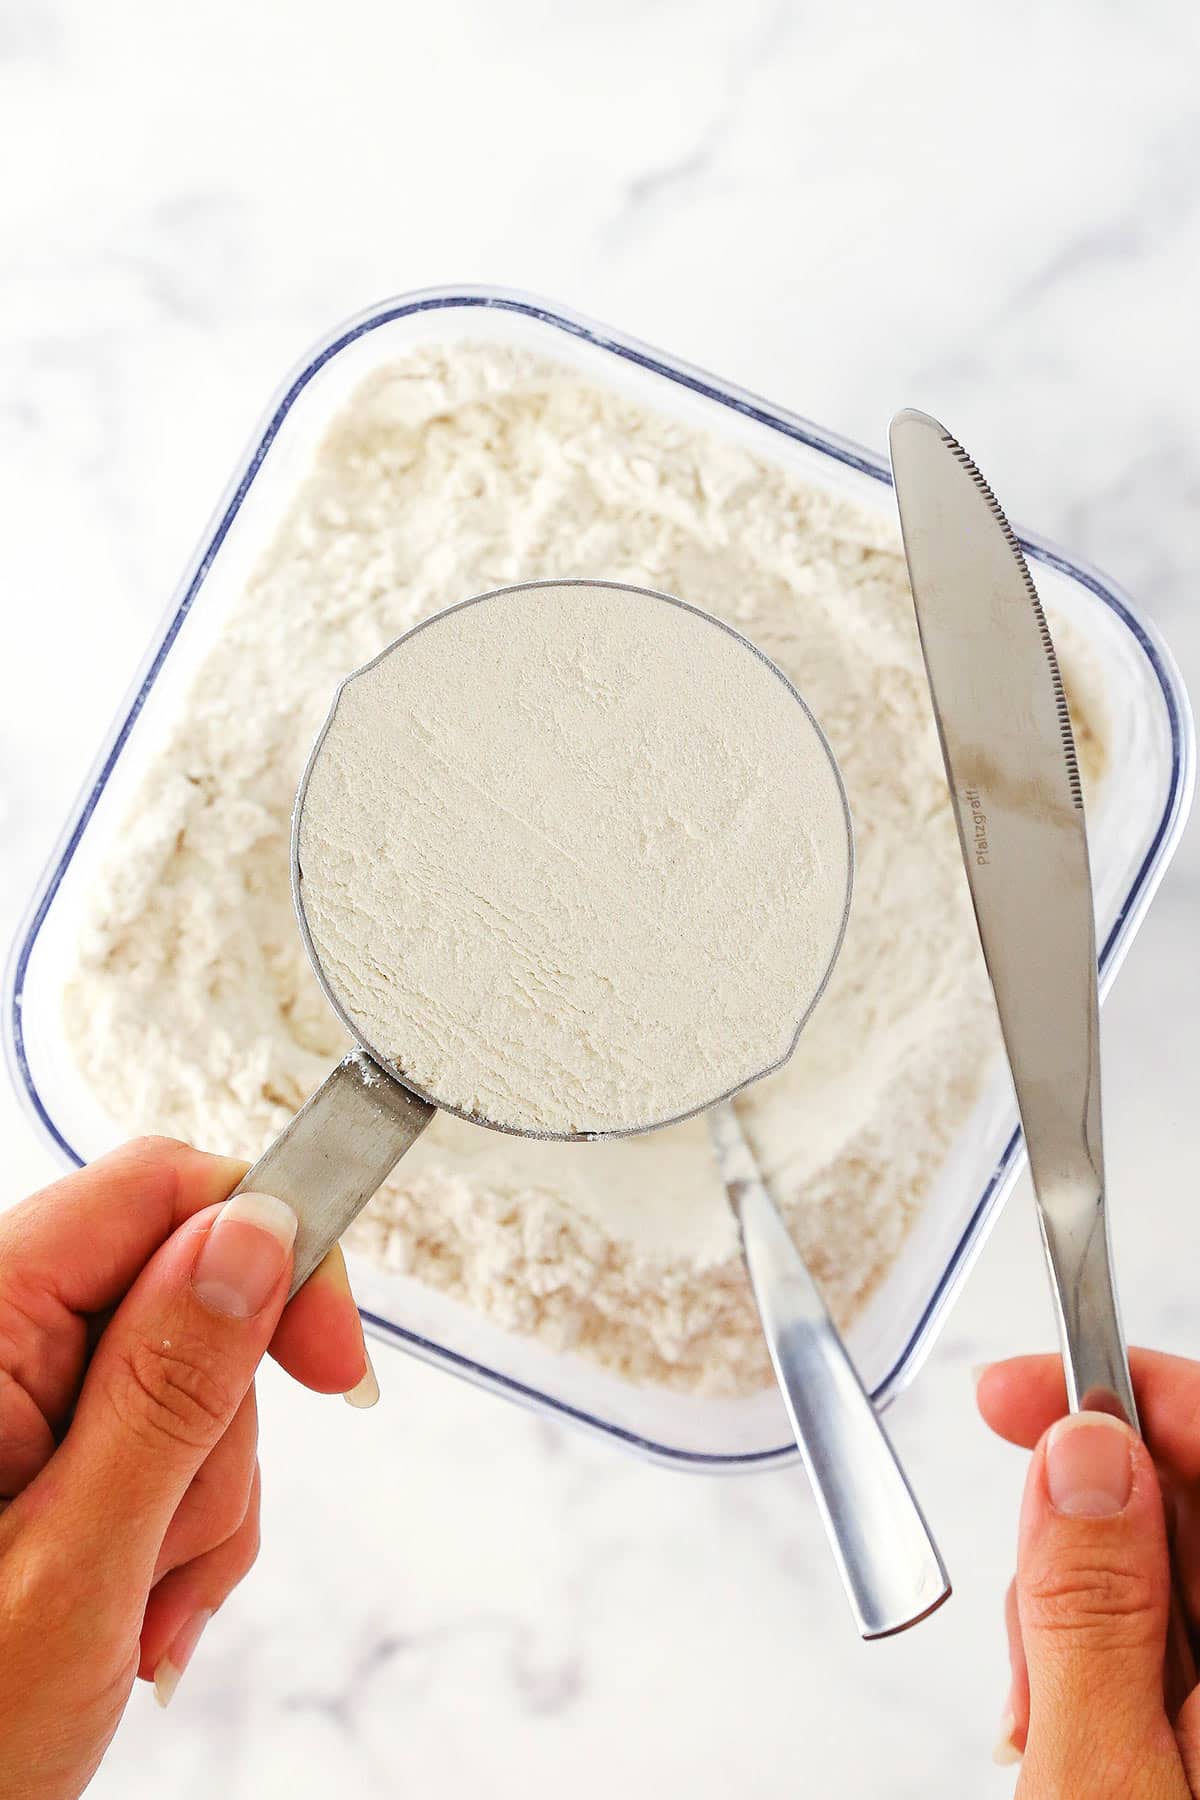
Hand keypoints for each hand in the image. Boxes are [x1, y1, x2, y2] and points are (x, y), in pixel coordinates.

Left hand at [0, 1136, 373, 1799]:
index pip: (153, 1190)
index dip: (267, 1245)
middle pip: (189, 1293)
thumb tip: (255, 1230)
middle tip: (176, 1551)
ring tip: (142, 1608)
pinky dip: (184, 1527)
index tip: (333, 1358)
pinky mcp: (46, 1447)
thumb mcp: (74, 1565)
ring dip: (204, 1501)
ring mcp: (19, 1399)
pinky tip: (137, 1609)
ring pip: (194, 1379)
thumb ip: (168, 1387)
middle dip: (224, 1430)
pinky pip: (170, 1441)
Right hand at [979, 1351, 1199, 1795]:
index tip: (1014, 1392)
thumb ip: (1091, 1608)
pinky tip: (1060, 1719)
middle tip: (1010, 1598)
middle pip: (1185, 1505)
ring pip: (1160, 1571)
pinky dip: (1092, 1657)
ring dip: (1075, 1609)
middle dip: (1078, 1527)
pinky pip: (1159, 1639)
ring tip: (1035, 1709)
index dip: (1124, 1390)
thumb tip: (1082, 1448)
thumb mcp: (1100, 1773)